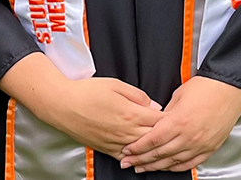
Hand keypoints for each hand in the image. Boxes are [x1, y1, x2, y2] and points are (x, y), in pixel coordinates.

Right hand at [48, 77, 164, 158]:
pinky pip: (126, 157)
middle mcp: (126, 131)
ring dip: (153, 147)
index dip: (171, 119)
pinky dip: (136, 156)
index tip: (178, 117)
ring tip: (162, 144)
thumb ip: (138, 95)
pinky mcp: (106, 149)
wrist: (62, 105)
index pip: (160, 120)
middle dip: (165, 134)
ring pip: (142, 150)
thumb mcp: (115, 84)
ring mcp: (116, 143)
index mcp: (131, 113)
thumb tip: (154, 106)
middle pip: (154, 137)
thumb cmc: (86, 92)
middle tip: (175, 132)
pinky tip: (141, 154)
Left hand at [119, 76, 240, 171]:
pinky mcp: (209, 149)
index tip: (127, 150)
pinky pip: (189, 163)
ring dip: (155, 166)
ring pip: (173, 162)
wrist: (229, 90)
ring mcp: (199, 145)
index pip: (152, 140)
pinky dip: (175, 167)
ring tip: (143, 168)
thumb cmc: (205, 88)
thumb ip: (165, 113)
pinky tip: (167, 168)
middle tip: (128, 163)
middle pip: (159, 154)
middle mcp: (188, 136)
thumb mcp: (178, 96)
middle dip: (141, 160)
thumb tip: (155, 122)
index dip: (137, 148)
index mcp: (178, 121)